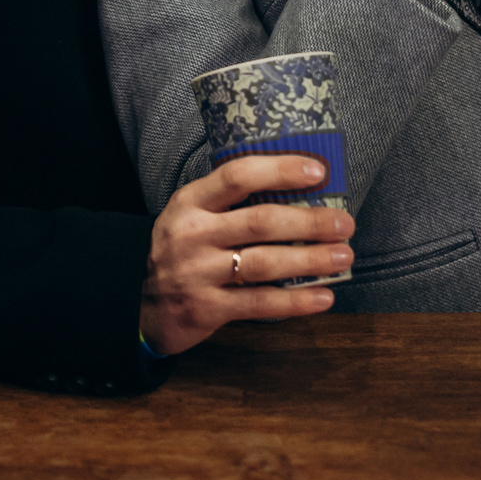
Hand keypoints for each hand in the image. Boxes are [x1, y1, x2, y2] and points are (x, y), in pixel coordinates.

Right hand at [139, 155, 355, 356]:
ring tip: (343, 256)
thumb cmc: (179, 251)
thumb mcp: (191, 216)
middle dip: (309, 222)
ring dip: (310, 260)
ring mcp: (198, 273)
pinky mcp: (206, 309)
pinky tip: (323, 296)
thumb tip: (300, 192)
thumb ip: (231, 204)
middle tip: (345, 223)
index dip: (280, 170)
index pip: (238, 176)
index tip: (318, 172)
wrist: (136, 302)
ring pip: (264, 264)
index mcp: (190, 202)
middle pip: (260, 222)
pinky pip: (259, 304)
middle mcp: (193, 235)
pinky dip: (296, 301)